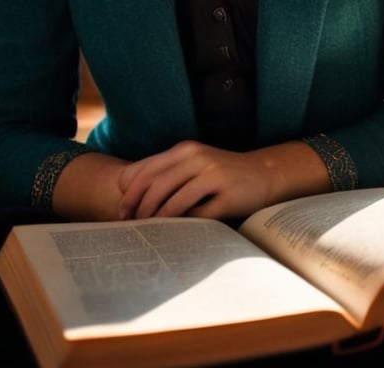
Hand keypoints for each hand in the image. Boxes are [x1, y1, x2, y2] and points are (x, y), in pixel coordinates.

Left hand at [117, 140, 278, 220]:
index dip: (130, 191)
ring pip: (176, 200)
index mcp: (186, 150)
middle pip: (158, 184)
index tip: (121, 211)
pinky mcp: (229, 195)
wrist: (262, 174)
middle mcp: (199, 159)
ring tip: (150, 232)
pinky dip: (184, 225)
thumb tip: (124, 187)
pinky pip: (200, 214)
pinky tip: (177, 233)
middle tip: (131, 225)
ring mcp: (215, 176)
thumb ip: (163, 171)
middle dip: (139, 207)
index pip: (147, 169)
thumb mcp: (191, 164)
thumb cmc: (218, 173)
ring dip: (159, 219)